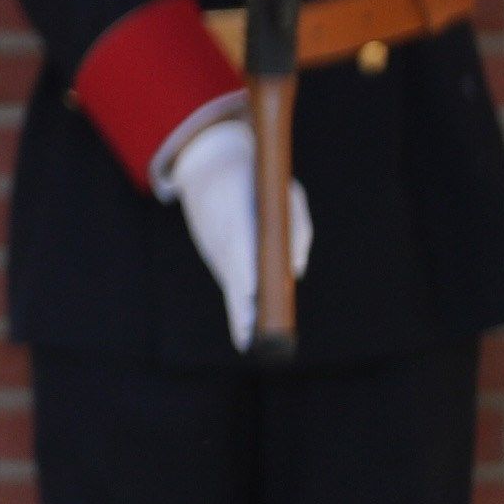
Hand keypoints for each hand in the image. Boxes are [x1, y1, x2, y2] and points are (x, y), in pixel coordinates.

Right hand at [156, 109, 314, 352]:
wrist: (207, 158)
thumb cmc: (253, 176)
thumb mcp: (285, 193)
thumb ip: (296, 229)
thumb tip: (296, 270)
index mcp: (235, 224)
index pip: (243, 269)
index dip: (251, 296)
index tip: (260, 320)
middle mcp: (220, 240)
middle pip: (233, 286)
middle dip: (244, 316)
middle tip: (254, 344)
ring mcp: (213, 246)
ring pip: (232, 282)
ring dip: (244, 304)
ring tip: (253, 335)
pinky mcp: (212, 247)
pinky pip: (229, 271)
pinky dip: (240, 287)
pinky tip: (249, 305)